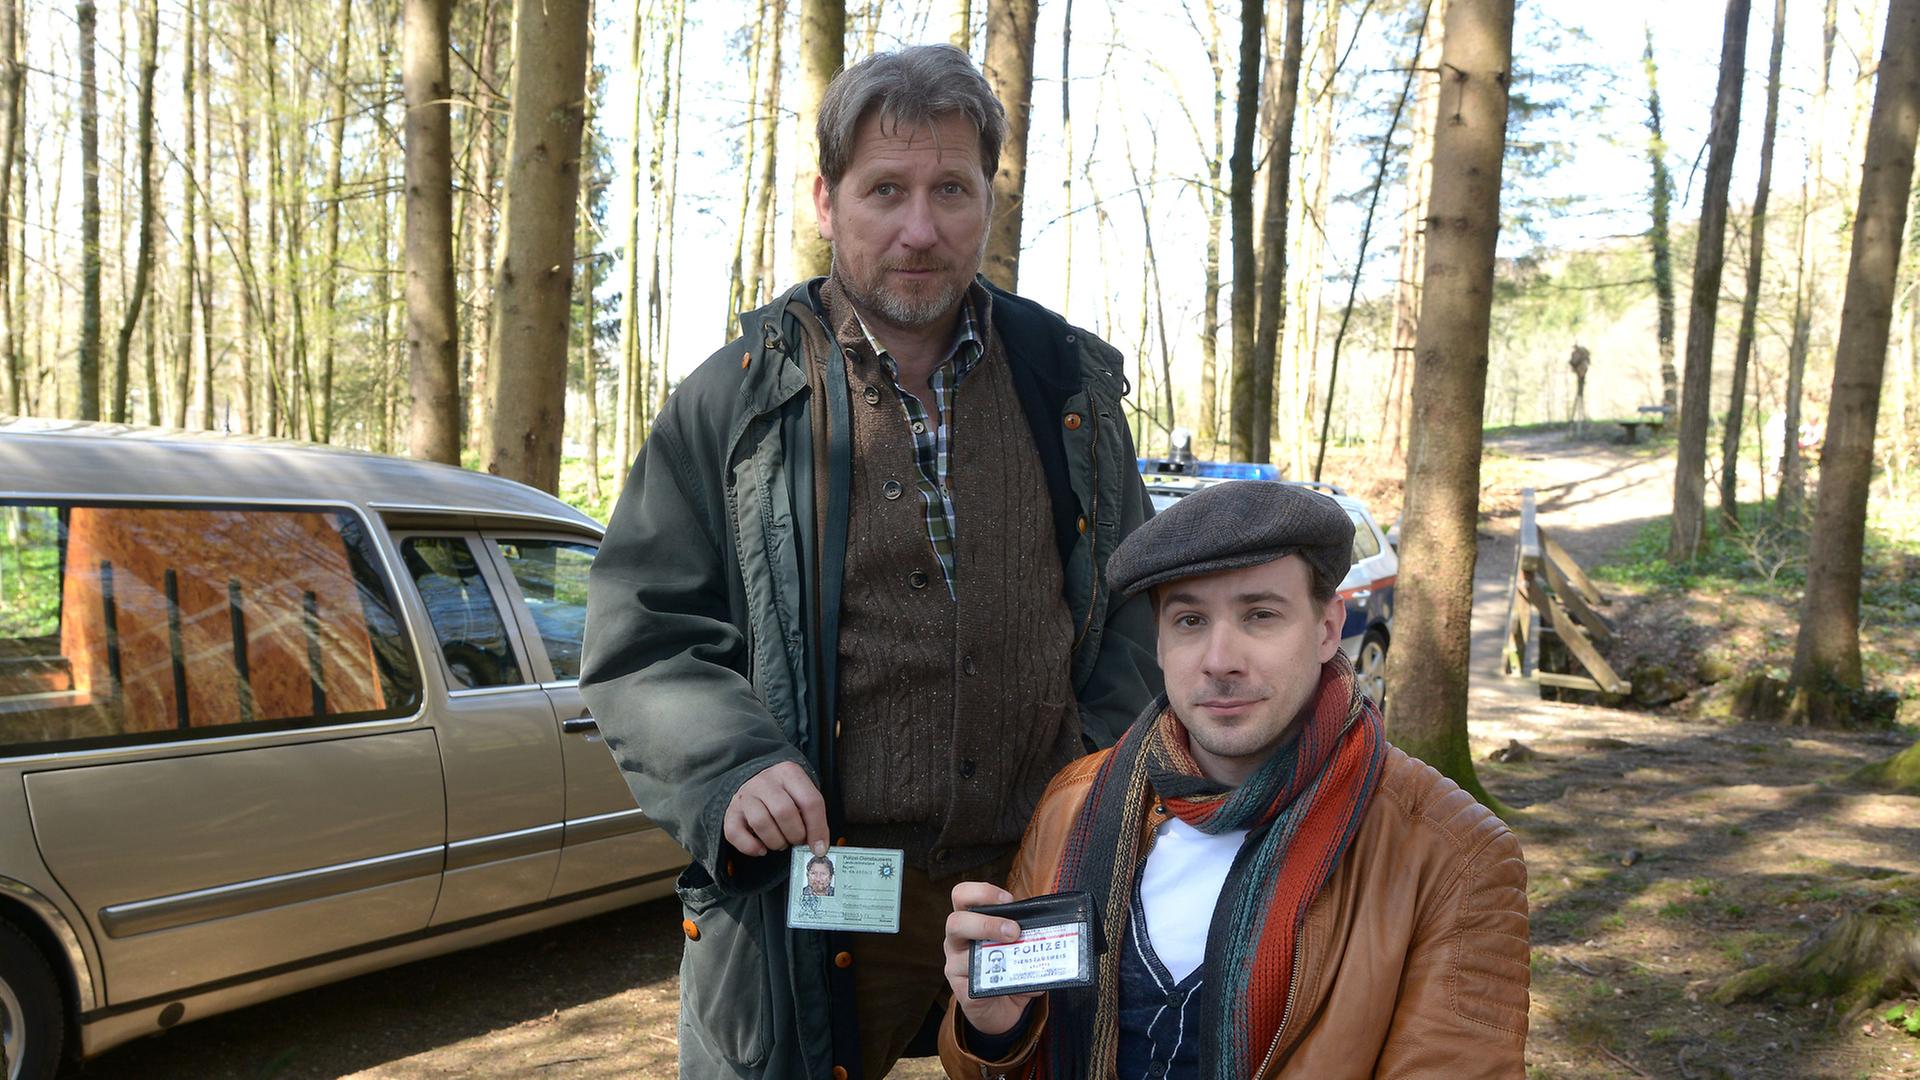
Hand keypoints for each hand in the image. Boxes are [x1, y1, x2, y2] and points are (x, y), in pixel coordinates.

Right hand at [722, 761, 828, 857]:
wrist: (755, 784)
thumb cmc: (785, 795)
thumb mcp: (802, 796)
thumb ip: (813, 817)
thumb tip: (819, 848)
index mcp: (789, 773)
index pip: (810, 801)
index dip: (817, 829)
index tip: (820, 848)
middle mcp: (765, 781)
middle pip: (784, 812)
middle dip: (795, 835)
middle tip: (797, 841)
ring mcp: (745, 795)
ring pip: (761, 823)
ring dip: (776, 842)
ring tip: (781, 843)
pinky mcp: (731, 812)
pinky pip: (736, 834)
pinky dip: (751, 847)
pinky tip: (762, 849)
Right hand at [944, 882, 1039, 1037]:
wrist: (1000, 1011)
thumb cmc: (1008, 971)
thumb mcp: (1019, 948)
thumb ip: (1028, 938)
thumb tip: (1049, 938)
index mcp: (970, 923)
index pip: (963, 897)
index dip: (982, 892)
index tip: (1008, 899)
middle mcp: (957, 942)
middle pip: (955, 921)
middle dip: (986, 922)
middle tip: (1014, 930)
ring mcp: (956, 967)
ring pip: (961, 954)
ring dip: (991, 950)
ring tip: (1016, 949)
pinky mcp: (962, 991)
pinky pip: (975, 983)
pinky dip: (1002, 981)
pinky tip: (1019, 984)